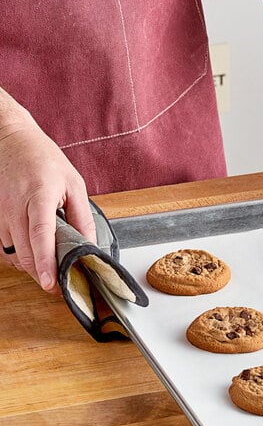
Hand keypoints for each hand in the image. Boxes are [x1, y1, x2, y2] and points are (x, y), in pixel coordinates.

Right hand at [0, 110, 95, 293]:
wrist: (10, 139)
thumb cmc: (43, 158)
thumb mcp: (74, 183)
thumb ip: (82, 216)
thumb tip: (90, 244)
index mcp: (39, 195)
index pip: (41, 235)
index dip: (45, 262)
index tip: (51, 283)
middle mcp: (15, 206)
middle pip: (25, 251)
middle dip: (42, 273)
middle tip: (59, 286)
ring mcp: (1, 212)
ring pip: (14, 252)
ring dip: (31, 265)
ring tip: (50, 268)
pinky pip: (5, 245)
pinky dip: (20, 254)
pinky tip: (34, 253)